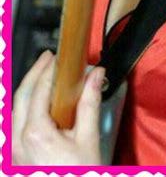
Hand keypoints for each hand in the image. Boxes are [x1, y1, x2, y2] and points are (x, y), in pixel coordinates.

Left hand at [13, 50, 103, 165]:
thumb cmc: (81, 176)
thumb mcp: (88, 139)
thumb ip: (89, 103)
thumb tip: (95, 76)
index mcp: (34, 133)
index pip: (38, 90)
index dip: (48, 70)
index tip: (57, 57)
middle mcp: (17, 142)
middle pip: (19, 98)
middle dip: (33, 75)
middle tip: (47, 59)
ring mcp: (14, 154)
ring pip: (13, 113)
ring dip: (26, 93)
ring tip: (43, 79)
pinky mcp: (17, 161)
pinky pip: (15, 128)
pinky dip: (25, 111)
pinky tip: (38, 108)